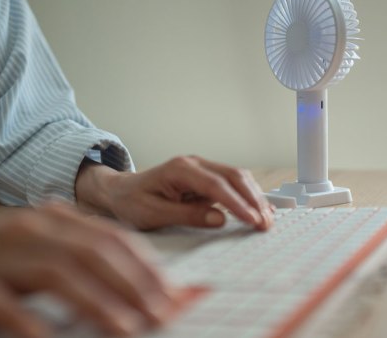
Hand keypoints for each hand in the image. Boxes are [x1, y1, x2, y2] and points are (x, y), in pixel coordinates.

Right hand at [0, 204, 178, 337]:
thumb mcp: (45, 246)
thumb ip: (90, 258)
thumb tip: (149, 285)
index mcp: (54, 219)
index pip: (113, 238)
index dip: (149, 266)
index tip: (178, 293)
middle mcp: (31, 230)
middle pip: (93, 253)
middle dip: (134, 285)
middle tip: (165, 314)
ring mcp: (0, 257)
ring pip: (57, 276)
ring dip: (97, 304)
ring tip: (128, 329)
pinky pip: (7, 307)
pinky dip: (34, 325)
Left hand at [75, 156, 273, 230]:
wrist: (120, 192)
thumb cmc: (132, 202)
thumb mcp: (153, 214)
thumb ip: (186, 215)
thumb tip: (219, 219)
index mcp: (180, 169)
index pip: (216, 184)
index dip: (237, 203)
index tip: (252, 220)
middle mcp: (194, 164)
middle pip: (233, 176)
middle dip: (253, 199)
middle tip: (265, 223)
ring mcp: (201, 169)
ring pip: (237, 177)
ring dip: (254, 197)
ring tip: (266, 219)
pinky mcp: (206, 178)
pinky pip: (232, 184)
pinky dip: (247, 196)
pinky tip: (258, 210)